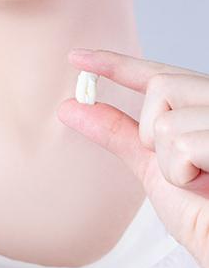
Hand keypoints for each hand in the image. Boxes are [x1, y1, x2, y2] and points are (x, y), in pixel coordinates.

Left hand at [58, 48, 208, 267]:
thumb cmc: (200, 210)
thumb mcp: (151, 164)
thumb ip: (116, 132)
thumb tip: (71, 107)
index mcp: (203, 105)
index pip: (158, 74)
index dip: (115, 64)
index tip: (76, 57)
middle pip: (161, 87)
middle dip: (153, 134)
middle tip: (182, 167)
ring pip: (166, 121)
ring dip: (170, 164)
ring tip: (201, 181)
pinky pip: (182, 144)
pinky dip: (181, 174)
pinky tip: (207, 185)